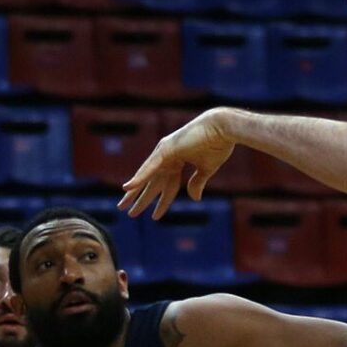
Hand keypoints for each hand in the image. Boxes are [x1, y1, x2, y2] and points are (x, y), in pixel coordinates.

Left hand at [118, 108, 236, 219]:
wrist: (224, 128)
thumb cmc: (219, 145)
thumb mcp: (207, 169)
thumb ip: (197, 183)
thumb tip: (194, 199)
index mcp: (179, 159)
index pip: (168, 185)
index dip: (162, 202)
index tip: (155, 217)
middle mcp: (169, 155)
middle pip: (152, 181)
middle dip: (140, 197)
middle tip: (125, 210)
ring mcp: (166, 151)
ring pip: (147, 176)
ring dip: (134, 191)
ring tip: (122, 206)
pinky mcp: (166, 149)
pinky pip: (150, 167)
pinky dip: (139, 177)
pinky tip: (128, 188)